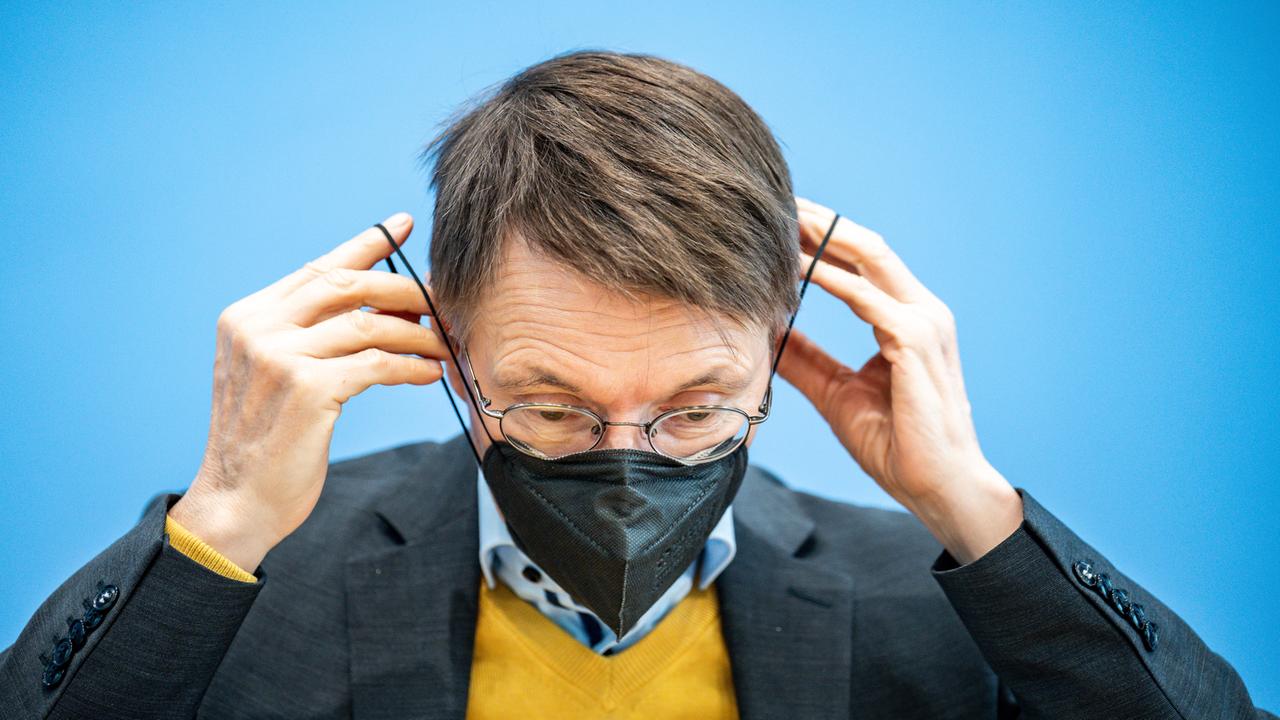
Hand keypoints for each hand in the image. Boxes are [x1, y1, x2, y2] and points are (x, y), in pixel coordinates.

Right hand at [168, 213, 448, 570]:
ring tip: (445, 345)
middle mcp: (257, 327)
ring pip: (369, 325)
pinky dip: (411, 367)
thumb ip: (311, 335)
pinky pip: (377, 364)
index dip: (365, 244)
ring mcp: (279, 356)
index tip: (403, 223)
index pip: (318, 268)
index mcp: (248, 317)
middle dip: (402, 290)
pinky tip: (430, 374)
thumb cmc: (268, 443)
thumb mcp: (277, 375)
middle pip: (348, 285)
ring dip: (417, 335)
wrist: (237, 502)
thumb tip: (381, 305)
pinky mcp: (306, 388)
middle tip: (440, 301)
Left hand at [777, 197, 1022, 563]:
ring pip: (870, 258)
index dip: (822, 238)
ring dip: (823, 238)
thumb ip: (805, 359)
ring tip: (780, 222)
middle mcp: (921, 311)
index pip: (862, 261)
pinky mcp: (917, 342)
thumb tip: (767, 333)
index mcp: (907, 319)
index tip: (779, 223)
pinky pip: (866, 298)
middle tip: (775, 203)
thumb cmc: (896, 443)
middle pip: (867, 246)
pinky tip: (797, 268)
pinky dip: (830, 278)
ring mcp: (924, 322)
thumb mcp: (835, 392)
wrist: (937, 486)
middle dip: (820, 221)